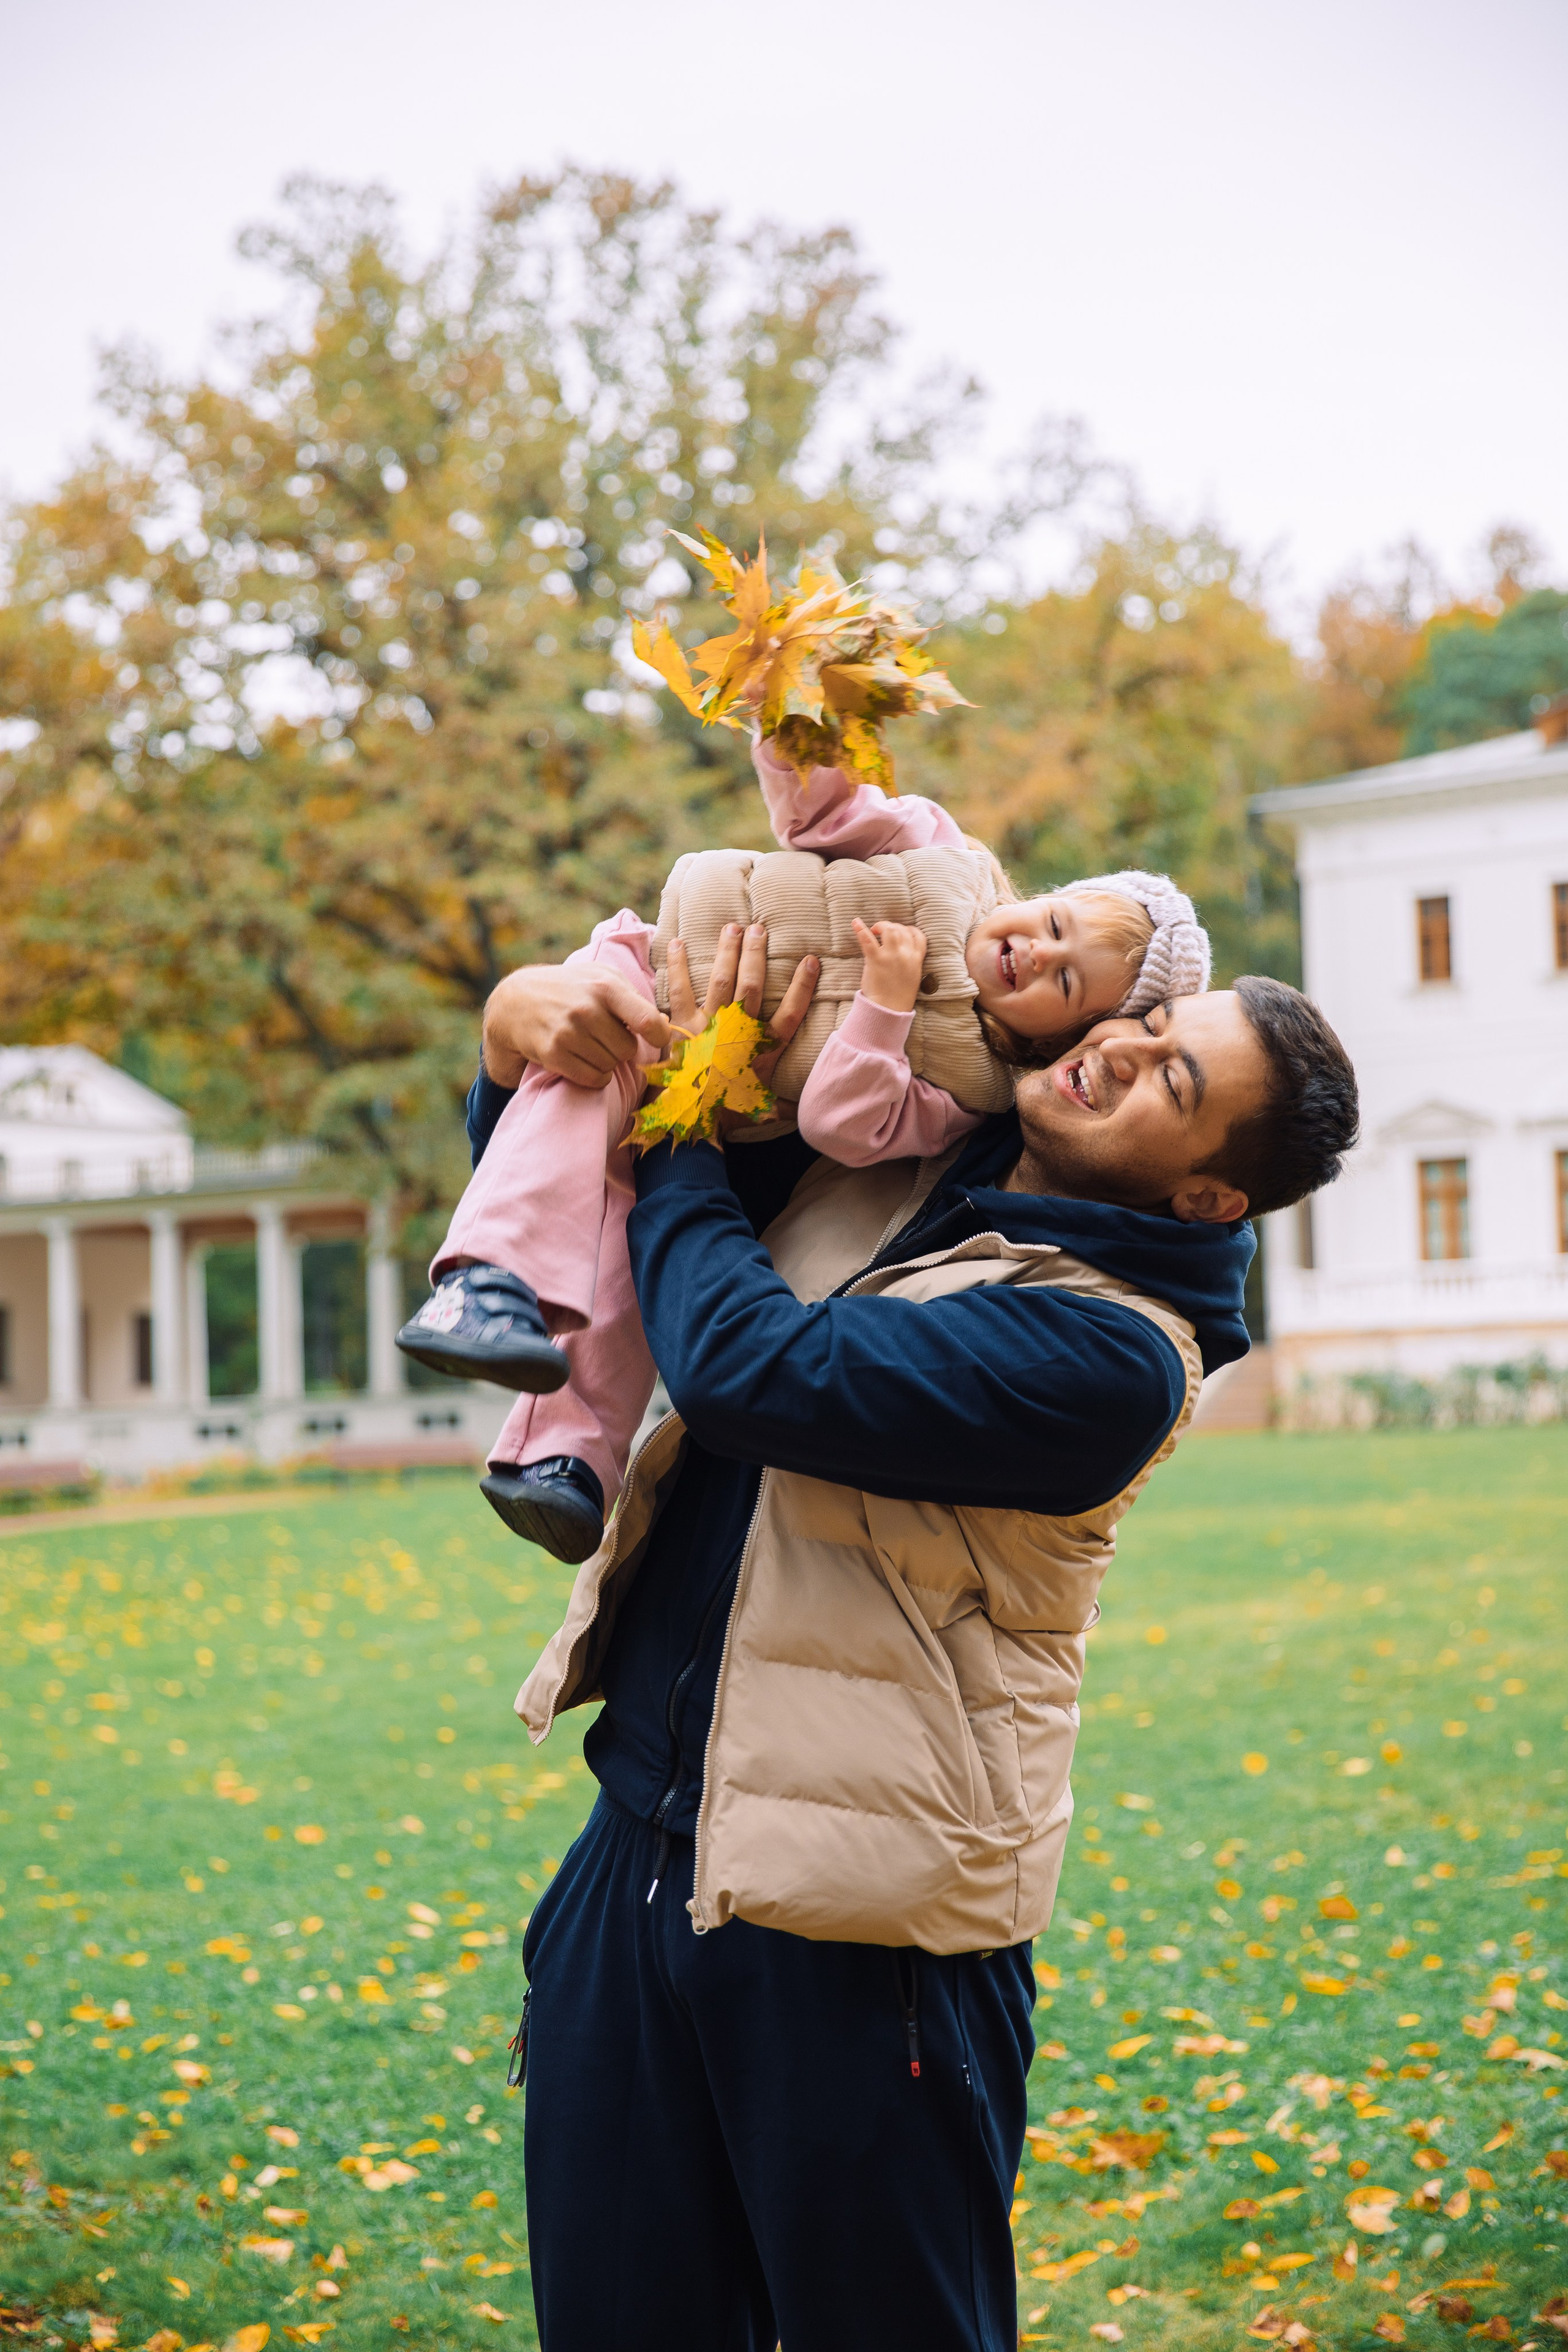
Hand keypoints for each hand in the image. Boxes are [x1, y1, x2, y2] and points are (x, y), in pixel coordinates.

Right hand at [481, 963, 671, 1090]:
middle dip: (622, 1048)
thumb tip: (665, 1025)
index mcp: (606, 987)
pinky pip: (593, 1079)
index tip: (659, 1039)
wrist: (516, 1001)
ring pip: (611, 1067)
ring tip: (590, 1045)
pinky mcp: (553, 1054)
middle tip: (606, 1037)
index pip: (648, 1021)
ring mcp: (568, 1033)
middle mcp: (587, 1009)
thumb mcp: (601, 977)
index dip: (661, 1037)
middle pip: (629, 1050)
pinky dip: (594, 1076)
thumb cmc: (570, 988)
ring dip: (606, 1062)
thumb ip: (634, 998)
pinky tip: (583, 1060)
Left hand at [665, 921, 820, 1109]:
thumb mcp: (761, 1108)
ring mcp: (707, 1027)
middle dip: (756, 955)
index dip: (801, 986)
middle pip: (751, 987)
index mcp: (760, 1049)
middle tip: (759, 929)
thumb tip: (812, 1109)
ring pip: (721, 981)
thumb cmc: (726, 1110)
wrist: (686, 1118)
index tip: (811, 960)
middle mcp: (736, 1033)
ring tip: (733, 927)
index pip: (789, 1014)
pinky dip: (677, 966)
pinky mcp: (680, 1026)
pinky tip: (678, 943)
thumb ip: (785, 1105)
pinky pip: (679, 990)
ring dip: (727, 951)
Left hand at [851, 917, 926, 1014]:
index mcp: (916, 960)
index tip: (902, 931)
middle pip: (902, 929)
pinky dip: (861, 929)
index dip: (910, 930)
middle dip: (893, 927)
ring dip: (881, 926)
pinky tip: (855, 922)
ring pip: (890, 929)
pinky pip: (868, 940)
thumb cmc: (898, 996)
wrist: (889, 1009)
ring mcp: (891, 956)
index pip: (919, 937)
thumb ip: (908, 962)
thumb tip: (898, 951)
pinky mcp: (876, 960)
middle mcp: (906, 955)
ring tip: (874, 930)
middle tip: (883, 932)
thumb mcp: (912, 977)